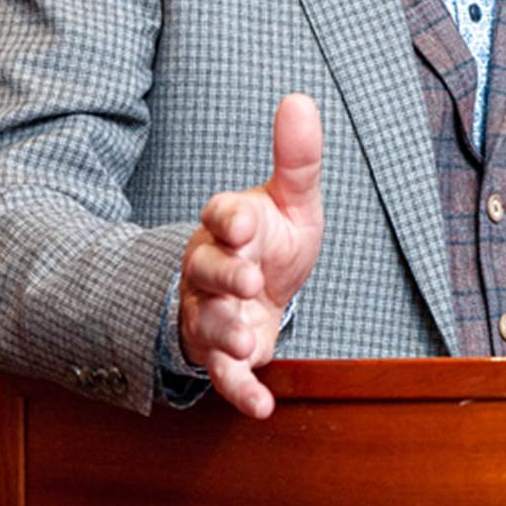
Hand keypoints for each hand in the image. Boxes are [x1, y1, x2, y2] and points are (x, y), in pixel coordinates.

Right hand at [179, 93, 324, 416]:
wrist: (259, 292)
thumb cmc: (273, 239)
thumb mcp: (293, 200)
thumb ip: (297, 158)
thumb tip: (301, 99)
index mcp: (226, 225)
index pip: (219, 216)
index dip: (229, 219)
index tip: (244, 221)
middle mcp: (209, 269)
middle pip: (205, 271)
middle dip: (225, 277)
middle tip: (250, 281)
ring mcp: (209, 313)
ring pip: (207, 323)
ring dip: (227, 333)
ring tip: (249, 339)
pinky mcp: (221, 355)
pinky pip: (223, 376)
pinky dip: (241, 392)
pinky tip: (262, 407)